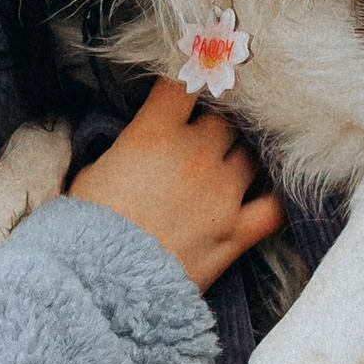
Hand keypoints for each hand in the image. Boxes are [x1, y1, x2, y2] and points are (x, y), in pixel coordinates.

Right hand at [69, 78, 284, 292]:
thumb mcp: (91, 174)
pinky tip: (271, 188)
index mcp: (155, 135)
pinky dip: (276, 194)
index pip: (182, 84)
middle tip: (205, 132)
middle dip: (216, 122)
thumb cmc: (87, 230)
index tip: (187, 79)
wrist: (102, 285)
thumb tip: (133, 144)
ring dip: (242, 154)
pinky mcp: (237, 231)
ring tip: (231, 161)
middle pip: (226, 119)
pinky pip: (274, 205)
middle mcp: (196, 155)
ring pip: (252, 154)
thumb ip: (122, 149)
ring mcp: (223, 193)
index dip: (185, 77)